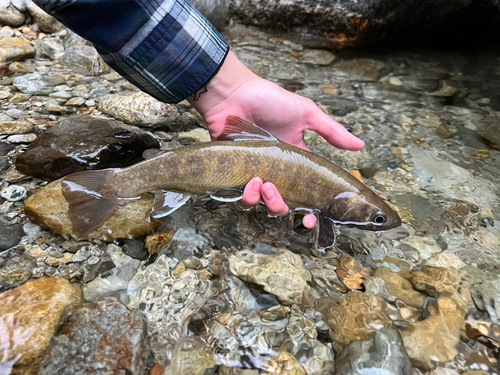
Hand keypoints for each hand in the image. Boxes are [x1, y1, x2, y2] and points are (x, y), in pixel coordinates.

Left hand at [188, 52, 363, 227]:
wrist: (234, 95)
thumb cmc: (270, 101)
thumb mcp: (306, 114)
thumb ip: (332, 132)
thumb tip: (360, 145)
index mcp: (295, 161)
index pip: (307, 189)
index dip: (313, 206)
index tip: (316, 216)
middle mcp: (276, 171)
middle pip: (286, 204)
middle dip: (292, 212)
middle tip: (298, 212)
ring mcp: (255, 174)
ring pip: (263, 205)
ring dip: (270, 202)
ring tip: (266, 185)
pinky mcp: (235, 175)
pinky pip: (242, 198)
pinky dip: (248, 195)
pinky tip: (252, 181)